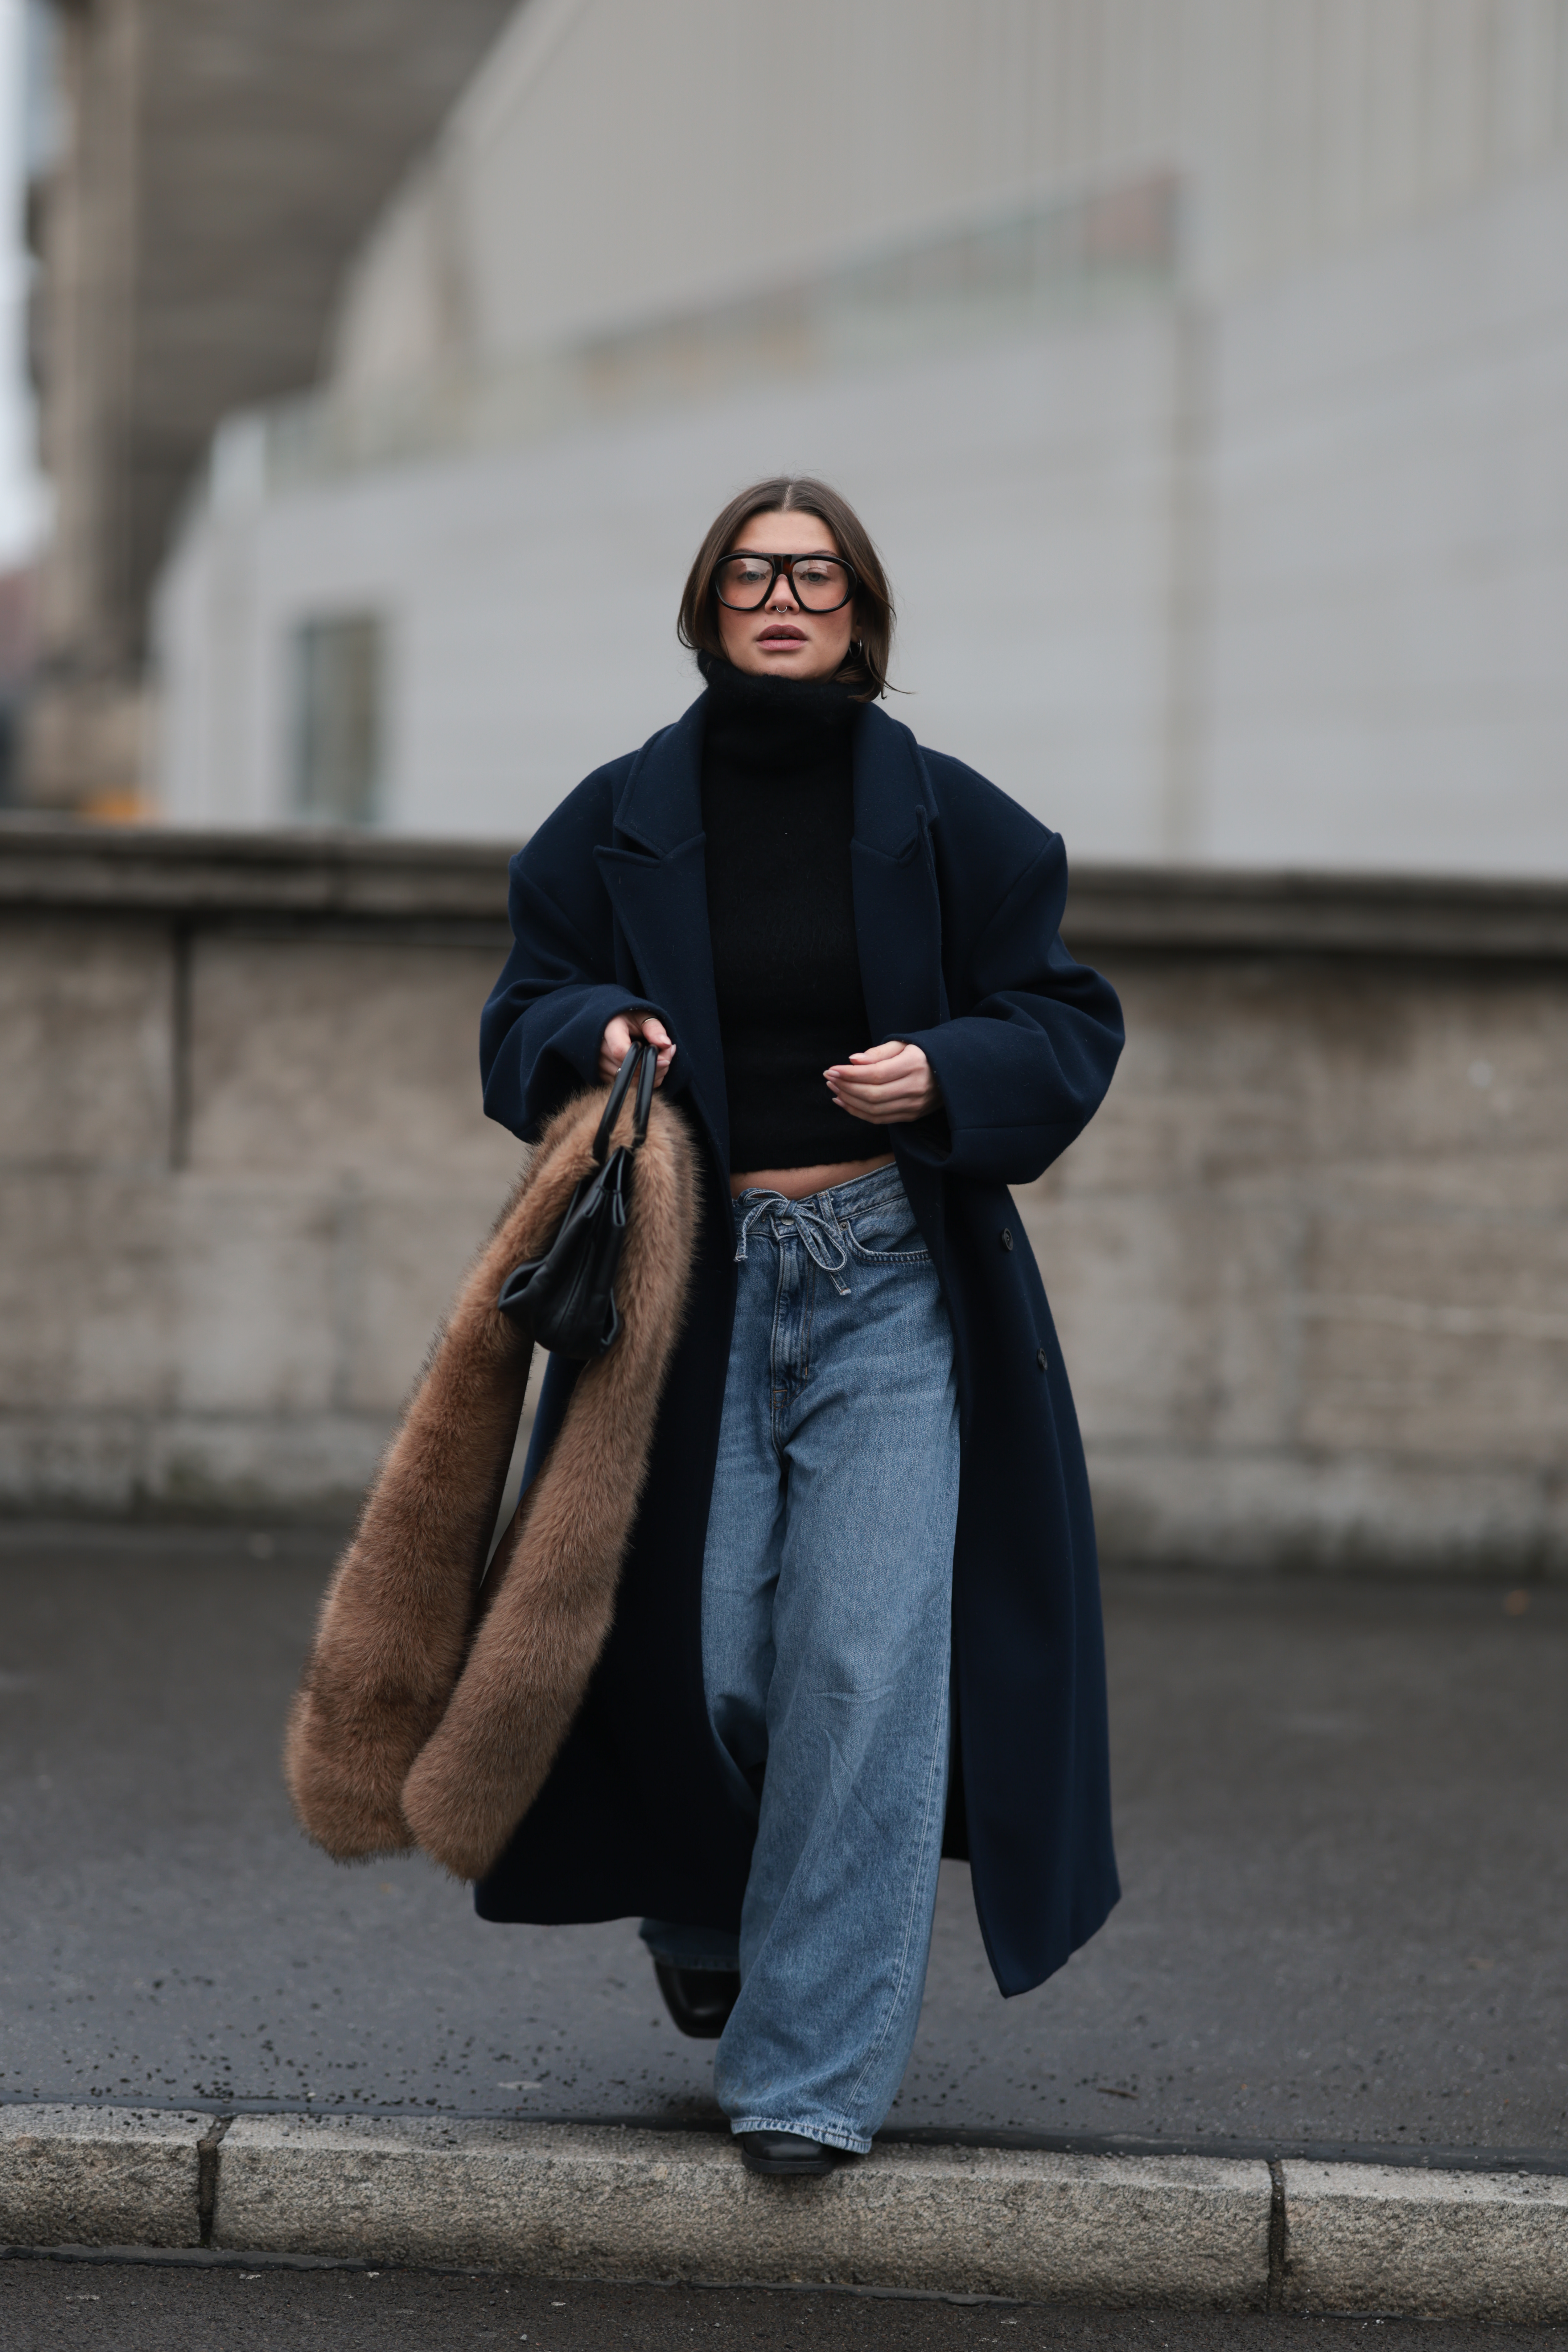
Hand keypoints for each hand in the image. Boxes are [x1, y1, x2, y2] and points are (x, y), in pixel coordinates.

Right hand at [598, 1012, 675, 1086]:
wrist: (615, 1021)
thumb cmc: (630, 1017)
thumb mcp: (644, 1016)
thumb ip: (655, 1029)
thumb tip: (666, 1044)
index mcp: (608, 1030)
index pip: (621, 1052)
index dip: (645, 1060)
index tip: (664, 1058)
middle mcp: (599, 1049)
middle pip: (627, 1069)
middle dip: (654, 1068)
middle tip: (668, 1056)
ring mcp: (599, 1064)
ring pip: (629, 1081)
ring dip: (651, 1075)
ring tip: (660, 1060)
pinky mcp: (603, 1075)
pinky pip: (627, 1085)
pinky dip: (643, 1080)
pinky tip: (650, 1067)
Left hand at [825, 1039, 941, 1125]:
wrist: (952, 1071)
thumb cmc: (922, 1053)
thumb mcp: (903, 1044)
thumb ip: (878, 1053)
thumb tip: (852, 1061)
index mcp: (915, 1065)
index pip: (875, 1074)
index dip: (850, 1074)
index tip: (832, 1069)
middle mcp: (916, 1088)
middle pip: (872, 1094)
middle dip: (846, 1087)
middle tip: (829, 1077)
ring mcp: (914, 1106)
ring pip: (874, 1110)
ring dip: (848, 1100)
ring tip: (834, 1088)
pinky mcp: (911, 1116)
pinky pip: (879, 1119)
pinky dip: (858, 1113)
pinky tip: (844, 1102)